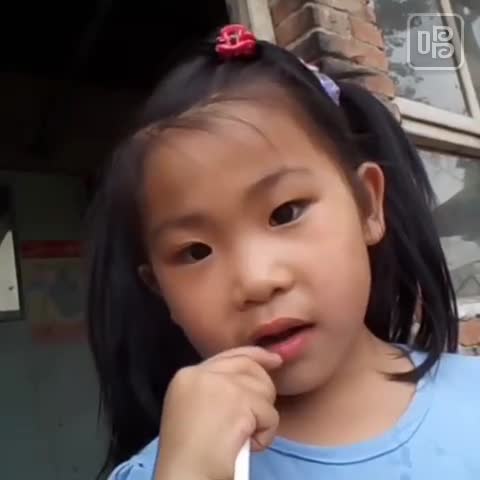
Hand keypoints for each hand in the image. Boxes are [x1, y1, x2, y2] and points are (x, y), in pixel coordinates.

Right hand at [154, 346, 281, 479]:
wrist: (184, 477)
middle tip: (262, 411)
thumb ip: (214, 389)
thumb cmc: (188, 454)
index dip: (255, 356)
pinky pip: (270, 414)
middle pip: (250, 367)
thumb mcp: (193, 409)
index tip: (273, 360)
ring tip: (243, 437)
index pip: (229, 355)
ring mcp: (220, 385)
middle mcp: (201, 373)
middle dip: (263, 389)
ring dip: (261, 417)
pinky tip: (246, 446)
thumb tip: (248, 379)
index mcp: (186, 376)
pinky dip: (265, 435)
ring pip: (264, 389)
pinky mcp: (239, 403)